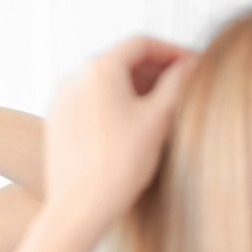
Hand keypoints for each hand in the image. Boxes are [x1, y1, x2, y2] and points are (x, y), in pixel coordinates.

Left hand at [45, 36, 195, 230]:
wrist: (78, 208)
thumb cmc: (119, 165)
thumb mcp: (159, 119)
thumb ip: (178, 83)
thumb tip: (190, 65)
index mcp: (98, 69)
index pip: (141, 44)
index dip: (173, 51)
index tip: (194, 65)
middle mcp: (73, 78)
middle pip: (121, 61)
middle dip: (155, 70)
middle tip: (183, 86)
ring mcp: (61, 101)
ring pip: (105, 83)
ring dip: (136, 88)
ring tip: (163, 107)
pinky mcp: (56, 123)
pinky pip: (90, 102)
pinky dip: (115, 105)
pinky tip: (134, 126)